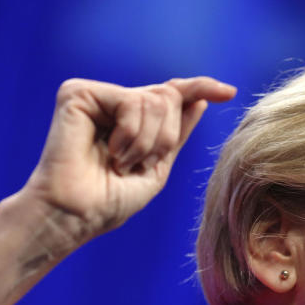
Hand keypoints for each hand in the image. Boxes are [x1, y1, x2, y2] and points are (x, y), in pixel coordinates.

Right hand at [22, 76, 236, 236]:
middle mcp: (112, 102)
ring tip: (120, 163)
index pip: (170, 95)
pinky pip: (132, 102)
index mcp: (129, 120)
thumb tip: (199, 99)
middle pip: (169, 97)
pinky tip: (111, 153)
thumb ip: (174, 133)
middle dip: (165, 138)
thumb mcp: (156, 168)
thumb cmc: (108, 202)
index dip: (200, 88)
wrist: (75, 216)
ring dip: (148, 143)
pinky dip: (131, 135)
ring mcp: (95, 96)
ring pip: (156, 100)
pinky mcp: (78, 93)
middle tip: (138, 165)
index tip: (229, 92)